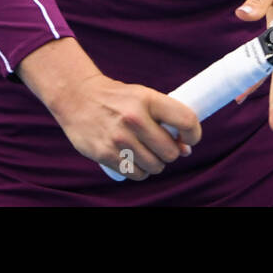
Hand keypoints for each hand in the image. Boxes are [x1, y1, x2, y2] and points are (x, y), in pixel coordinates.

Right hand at [18, 37, 201, 180]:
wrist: (77, 97)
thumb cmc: (117, 99)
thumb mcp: (143, 97)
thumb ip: (165, 119)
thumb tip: (186, 150)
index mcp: (148, 99)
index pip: (186, 120)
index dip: (194, 134)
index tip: (189, 139)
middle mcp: (134, 118)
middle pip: (171, 152)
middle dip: (170, 153)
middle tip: (162, 147)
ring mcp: (119, 138)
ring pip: (154, 167)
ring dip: (154, 164)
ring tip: (146, 153)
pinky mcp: (105, 154)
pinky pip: (135, 174)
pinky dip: (138, 172)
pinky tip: (133, 160)